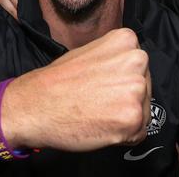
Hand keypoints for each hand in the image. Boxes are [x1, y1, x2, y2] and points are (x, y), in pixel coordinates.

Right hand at [1, 28, 151, 150]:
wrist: (34, 106)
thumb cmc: (58, 82)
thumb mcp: (92, 52)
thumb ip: (116, 58)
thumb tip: (133, 72)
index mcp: (127, 41)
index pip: (139, 69)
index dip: (121, 83)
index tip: (102, 87)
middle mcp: (137, 60)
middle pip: (145, 89)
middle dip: (125, 100)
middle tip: (97, 101)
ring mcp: (137, 89)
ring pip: (143, 111)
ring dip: (124, 118)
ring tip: (97, 113)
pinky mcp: (134, 117)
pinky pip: (138, 134)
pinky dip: (122, 137)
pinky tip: (100, 126)